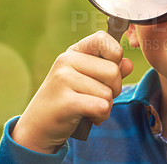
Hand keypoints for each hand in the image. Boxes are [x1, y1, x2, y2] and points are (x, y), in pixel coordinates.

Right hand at [11, 31, 132, 153]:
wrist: (39, 127)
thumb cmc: (70, 99)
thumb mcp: (90, 80)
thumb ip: (110, 70)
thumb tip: (128, 64)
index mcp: (74, 51)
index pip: (103, 39)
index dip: (115, 55)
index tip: (108, 70)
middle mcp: (66, 61)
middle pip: (113, 71)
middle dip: (114, 89)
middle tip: (97, 97)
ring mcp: (63, 80)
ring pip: (108, 93)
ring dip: (106, 106)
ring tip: (90, 108)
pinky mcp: (65, 102)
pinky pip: (101, 106)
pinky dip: (101, 116)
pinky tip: (89, 117)